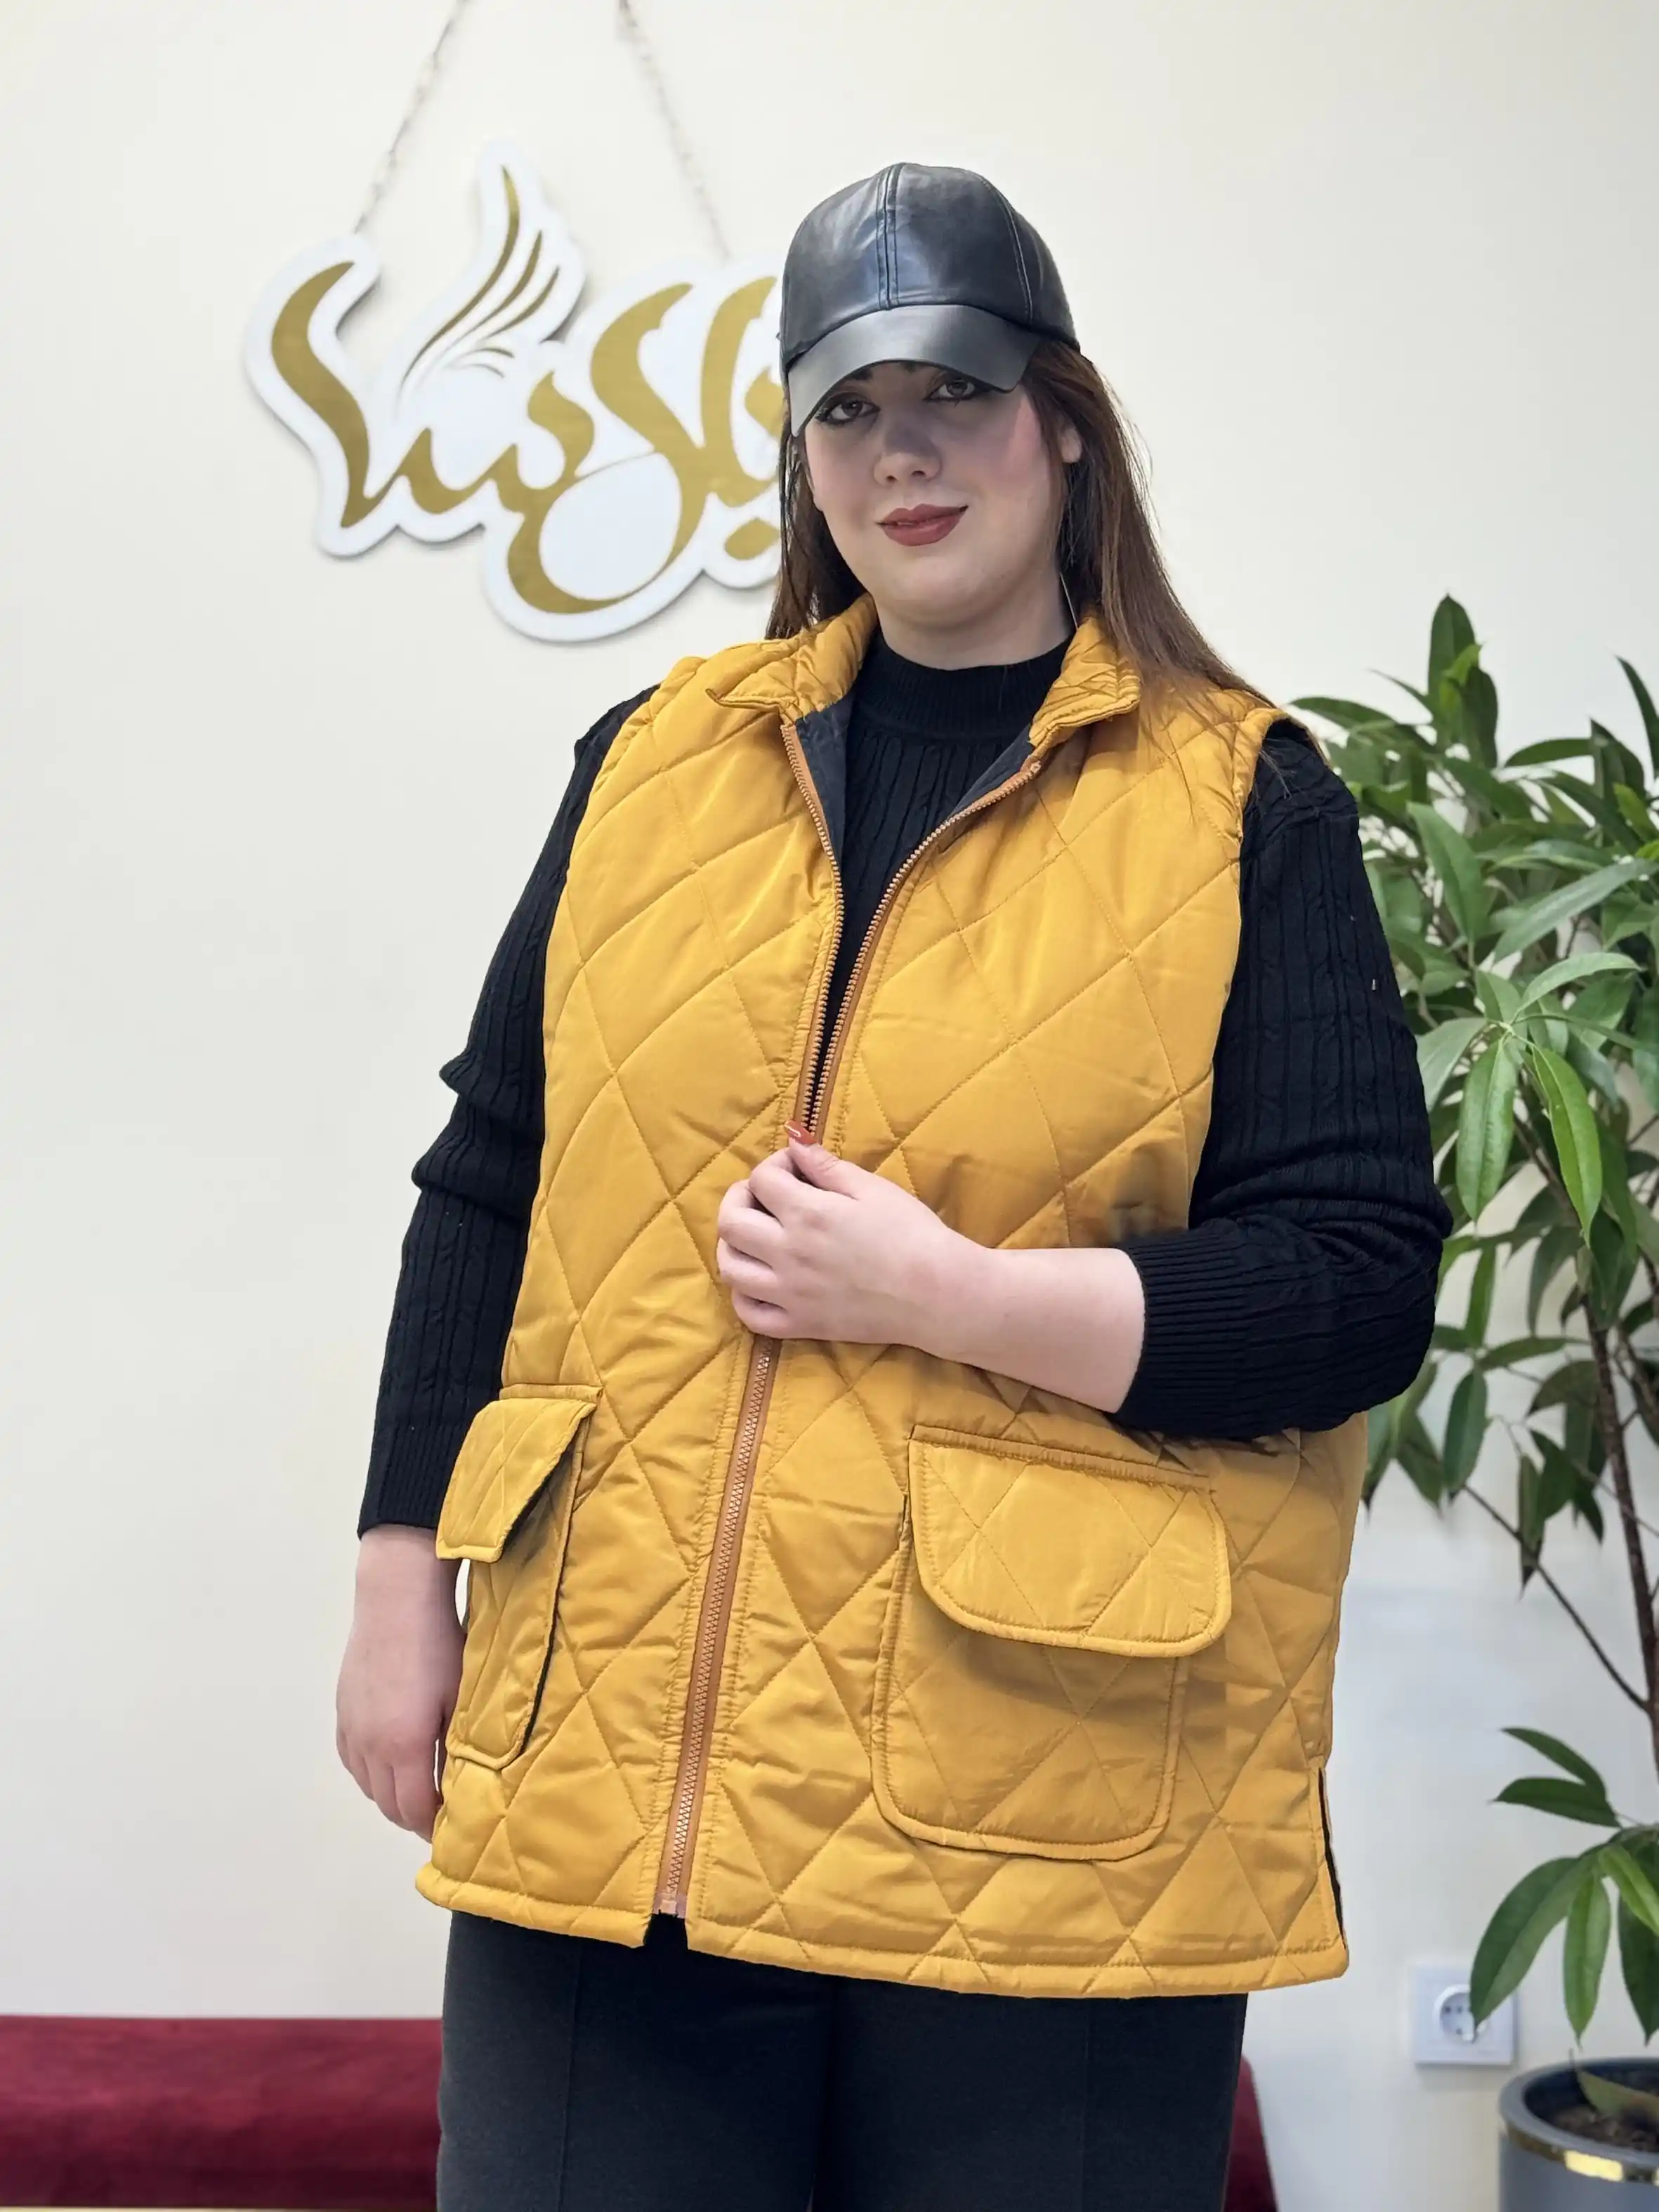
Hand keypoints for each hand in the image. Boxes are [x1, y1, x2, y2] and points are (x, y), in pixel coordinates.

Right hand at [336, 1527, 463, 1839]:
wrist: (397, 1599)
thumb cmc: (439, 1645)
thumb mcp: (460, 1698)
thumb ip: (458, 1749)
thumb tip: (461, 1787)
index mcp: (403, 1747)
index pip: (414, 1810)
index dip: (433, 1827)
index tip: (453, 1830)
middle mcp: (370, 1746)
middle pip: (388, 1805)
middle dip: (413, 1817)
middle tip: (440, 1815)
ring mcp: (352, 1728)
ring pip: (367, 1786)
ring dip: (391, 1796)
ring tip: (418, 1790)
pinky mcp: (342, 1711)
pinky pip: (352, 1761)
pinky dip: (370, 1773)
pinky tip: (389, 1764)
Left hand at [715, 1126, 961, 1349]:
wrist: (937, 1293)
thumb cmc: (912, 1234)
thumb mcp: (871, 1188)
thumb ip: (825, 1165)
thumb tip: (793, 1139)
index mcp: (807, 1214)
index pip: (762, 1178)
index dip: (776, 1164)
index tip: (797, 1167)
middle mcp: (789, 1254)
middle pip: (730, 1222)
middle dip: (740, 1198)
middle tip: (765, 1196)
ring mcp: (790, 1294)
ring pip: (731, 1269)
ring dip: (734, 1245)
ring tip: (756, 1236)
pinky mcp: (800, 1325)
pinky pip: (749, 1314)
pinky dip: (744, 1296)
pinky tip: (761, 1281)